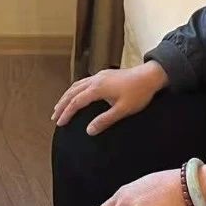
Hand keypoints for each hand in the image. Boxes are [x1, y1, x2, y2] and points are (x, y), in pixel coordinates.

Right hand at [52, 61, 168, 135]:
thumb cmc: (139, 93)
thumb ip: (105, 120)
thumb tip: (89, 130)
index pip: (76, 102)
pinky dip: (75, 89)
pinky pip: (84, 81)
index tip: (59, 123)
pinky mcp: (105, 74)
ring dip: (67, 96)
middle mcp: (95, 80)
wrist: (151, 75)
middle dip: (62, 104)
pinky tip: (77, 94)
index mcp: (98, 88)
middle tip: (54, 116)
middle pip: (72, 92)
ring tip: (60, 105)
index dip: (66, 113)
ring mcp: (99, 75)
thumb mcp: (123, 110)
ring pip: (77, 85)